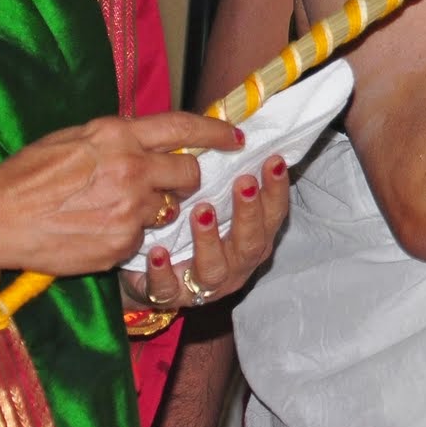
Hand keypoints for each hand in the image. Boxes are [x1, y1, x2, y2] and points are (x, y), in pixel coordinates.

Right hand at [0, 111, 244, 276]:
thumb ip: (118, 138)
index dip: (215, 132)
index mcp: (118, 135)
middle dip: (185, 180)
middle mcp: (130, 168)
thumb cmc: (26, 175)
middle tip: (167, 186)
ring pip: (167, 209)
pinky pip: (141, 238)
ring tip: (113, 209)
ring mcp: (128, 208)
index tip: (235, 137)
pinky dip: (127, 236)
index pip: (183, 127)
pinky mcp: (120, 243)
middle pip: (188, 173)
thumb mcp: (74, 138)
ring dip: (151, 210)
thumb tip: (150, 139)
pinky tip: (97, 231)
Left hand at [126, 155, 290, 308]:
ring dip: (210, 239)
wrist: (148, 273)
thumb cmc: (188, 228)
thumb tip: (235, 130)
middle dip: (249, 212)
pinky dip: (163, 271)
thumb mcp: (211, 201)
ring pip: (215, 268)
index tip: (274, 160)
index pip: (273, 214)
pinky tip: (157, 251)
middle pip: (252, 243)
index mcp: (253, 238)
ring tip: (201, 211)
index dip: (277, 190)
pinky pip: (168, 288)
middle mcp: (237, 264)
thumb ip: (224, 176)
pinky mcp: (171, 296)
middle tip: (243, 182)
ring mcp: (206, 284)